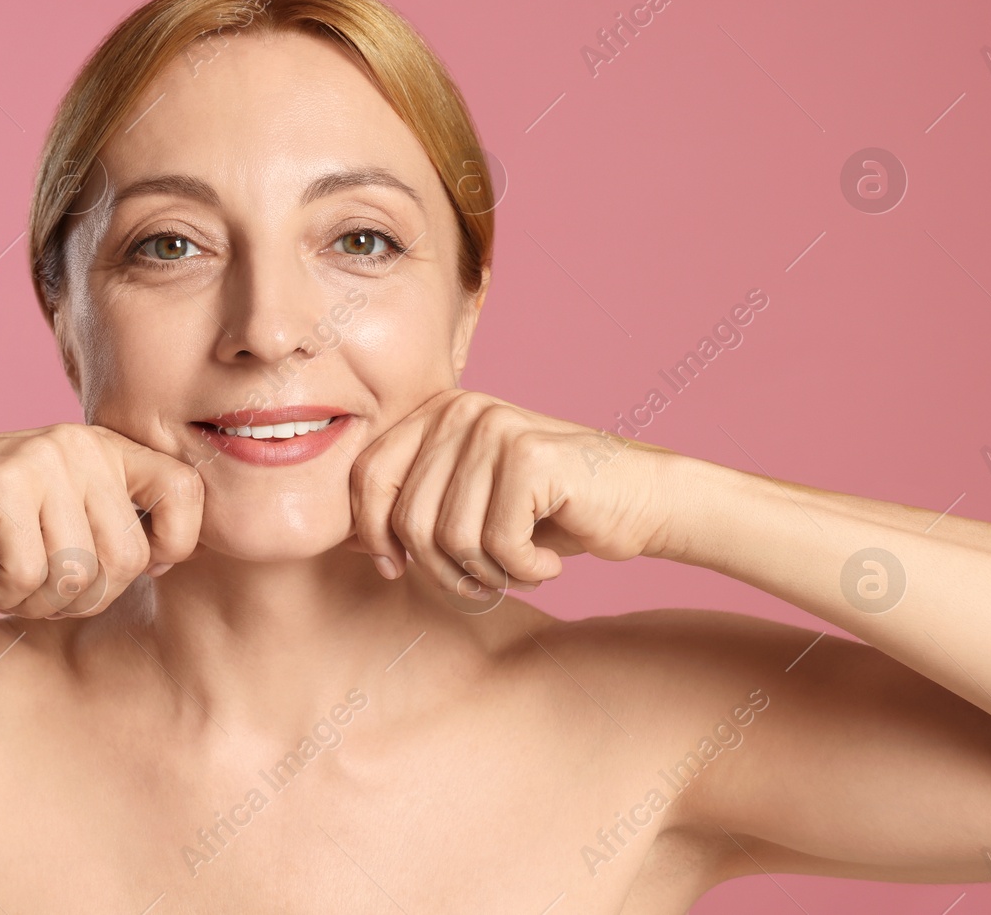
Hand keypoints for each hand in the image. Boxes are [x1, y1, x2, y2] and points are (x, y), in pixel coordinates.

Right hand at [0, 424, 204, 618]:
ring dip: (43, 604)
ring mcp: (42, 462)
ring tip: (12, 588)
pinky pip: (33, 575)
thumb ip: (110, 524)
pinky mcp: (2, 487)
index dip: (172, 546)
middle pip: (131, 557)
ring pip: (82, 574)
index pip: (186, 491)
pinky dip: (8, 597)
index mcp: (104, 447)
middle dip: (89, 599)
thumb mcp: (59, 511)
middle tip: (44, 595)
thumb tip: (172, 561)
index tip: (124, 572)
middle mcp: (79, 446)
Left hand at [347, 389, 681, 598]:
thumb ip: (413, 507)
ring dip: (485, 574)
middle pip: (407, 517)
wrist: (643, 501)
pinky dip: (525, 571)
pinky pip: (496, 543)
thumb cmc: (552, 512)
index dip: (371, 534)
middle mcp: (460, 408)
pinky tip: (551, 562)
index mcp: (435, 412)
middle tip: (482, 582)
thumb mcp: (469, 504)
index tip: (394, 568)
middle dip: (439, 569)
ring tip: (519, 569)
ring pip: (448, 537)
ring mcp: (495, 427)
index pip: (367, 476)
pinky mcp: (530, 455)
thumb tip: (347, 544)